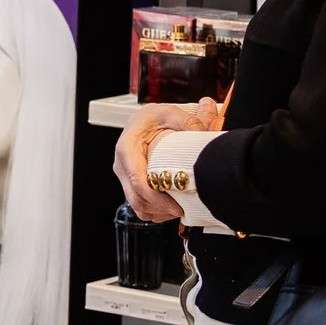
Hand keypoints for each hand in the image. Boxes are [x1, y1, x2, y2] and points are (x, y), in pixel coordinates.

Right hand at [112, 96, 223, 223]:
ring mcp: (125, 176)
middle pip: (136, 198)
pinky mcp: (131, 184)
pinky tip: (171, 207)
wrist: (143, 120)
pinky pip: (139, 205)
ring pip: (137, 205)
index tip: (177, 207)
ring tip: (180, 209)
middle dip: (160, 209)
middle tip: (183, 212)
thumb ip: (188, 121)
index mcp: (127, 149)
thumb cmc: (153, 118)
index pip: (138, 181)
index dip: (157, 199)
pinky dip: (155, 211)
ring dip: (158, 212)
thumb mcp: (169, 112)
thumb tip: (203, 133)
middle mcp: (122, 165)